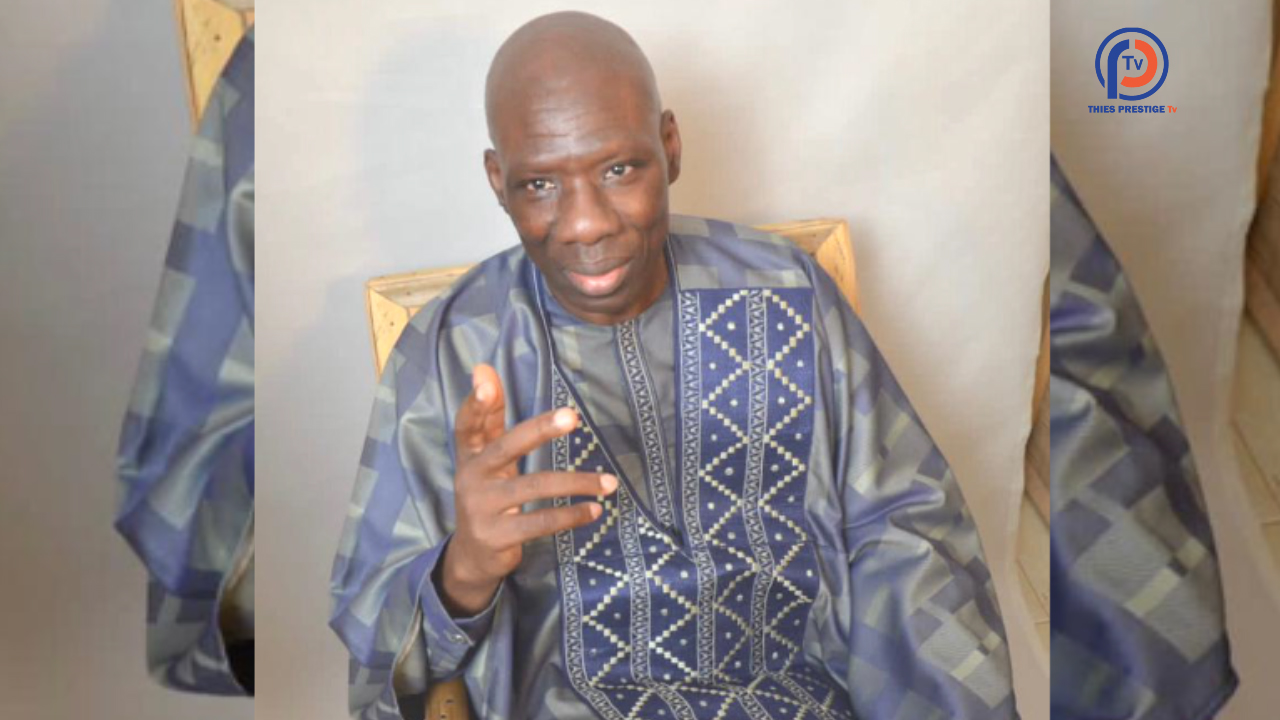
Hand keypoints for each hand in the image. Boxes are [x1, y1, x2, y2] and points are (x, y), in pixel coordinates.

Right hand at [438, 363, 617, 615]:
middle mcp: (471, 479)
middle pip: (506, 448)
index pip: (468, 423)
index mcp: (470, 456)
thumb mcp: (486, 458)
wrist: (472, 556)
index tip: (485, 376)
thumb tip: (483, 366)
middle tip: (573, 416)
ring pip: (533, 488)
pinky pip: (540, 522)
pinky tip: (595, 510)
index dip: (476, 402)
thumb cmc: (489, 495)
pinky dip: (571, 516)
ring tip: (609, 482)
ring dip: (575, 483)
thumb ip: (489, 417)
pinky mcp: (497, 536)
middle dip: (539, 430)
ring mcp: (482, 509)